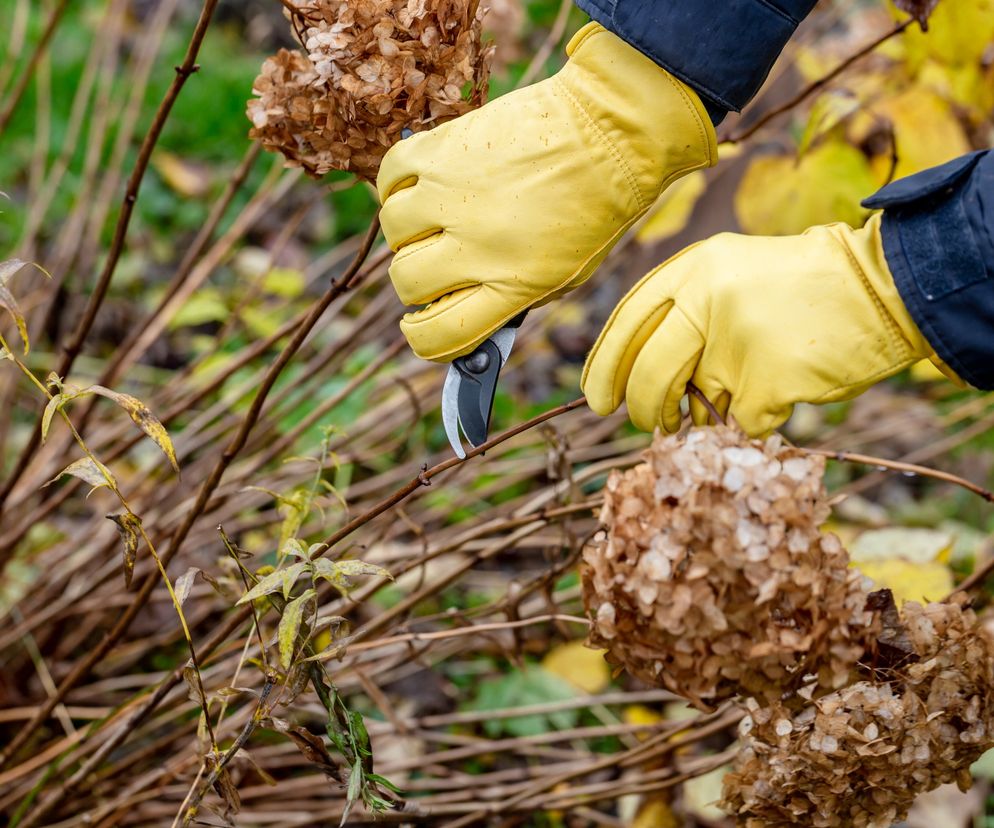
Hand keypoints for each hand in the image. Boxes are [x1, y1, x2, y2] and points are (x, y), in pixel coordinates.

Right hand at [376, 22, 716, 361]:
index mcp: (513, 284)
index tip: (423, 327)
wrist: (610, 130)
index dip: (423, 337)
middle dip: (416, 284)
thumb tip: (463, 310)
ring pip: (393, 231)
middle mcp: (477, 245)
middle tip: (435, 265)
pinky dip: (398, 186)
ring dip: (408, 232)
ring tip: (434, 219)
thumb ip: (513, 299)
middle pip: (408, 283)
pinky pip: (390, 177)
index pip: (440, 334)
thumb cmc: (593, 208)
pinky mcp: (443, 150)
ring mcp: (454, 196)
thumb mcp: (566, 275)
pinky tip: (423, 186)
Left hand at [582, 214, 937, 435]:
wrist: (881, 287)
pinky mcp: (768, 381)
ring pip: (695, 402)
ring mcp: (738, 341)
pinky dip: (754, 419)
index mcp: (693, 268)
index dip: (605, 365)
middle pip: (649, 370)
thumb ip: (683, 311)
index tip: (595, 397)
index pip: (627, 322)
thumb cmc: (800, 286)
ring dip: (701, 414)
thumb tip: (634, 373)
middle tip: (646, 421)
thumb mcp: (730, 273)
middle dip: (642, 406)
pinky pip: (741, 422)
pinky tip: (780, 391)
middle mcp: (707, 299)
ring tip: (720, 400)